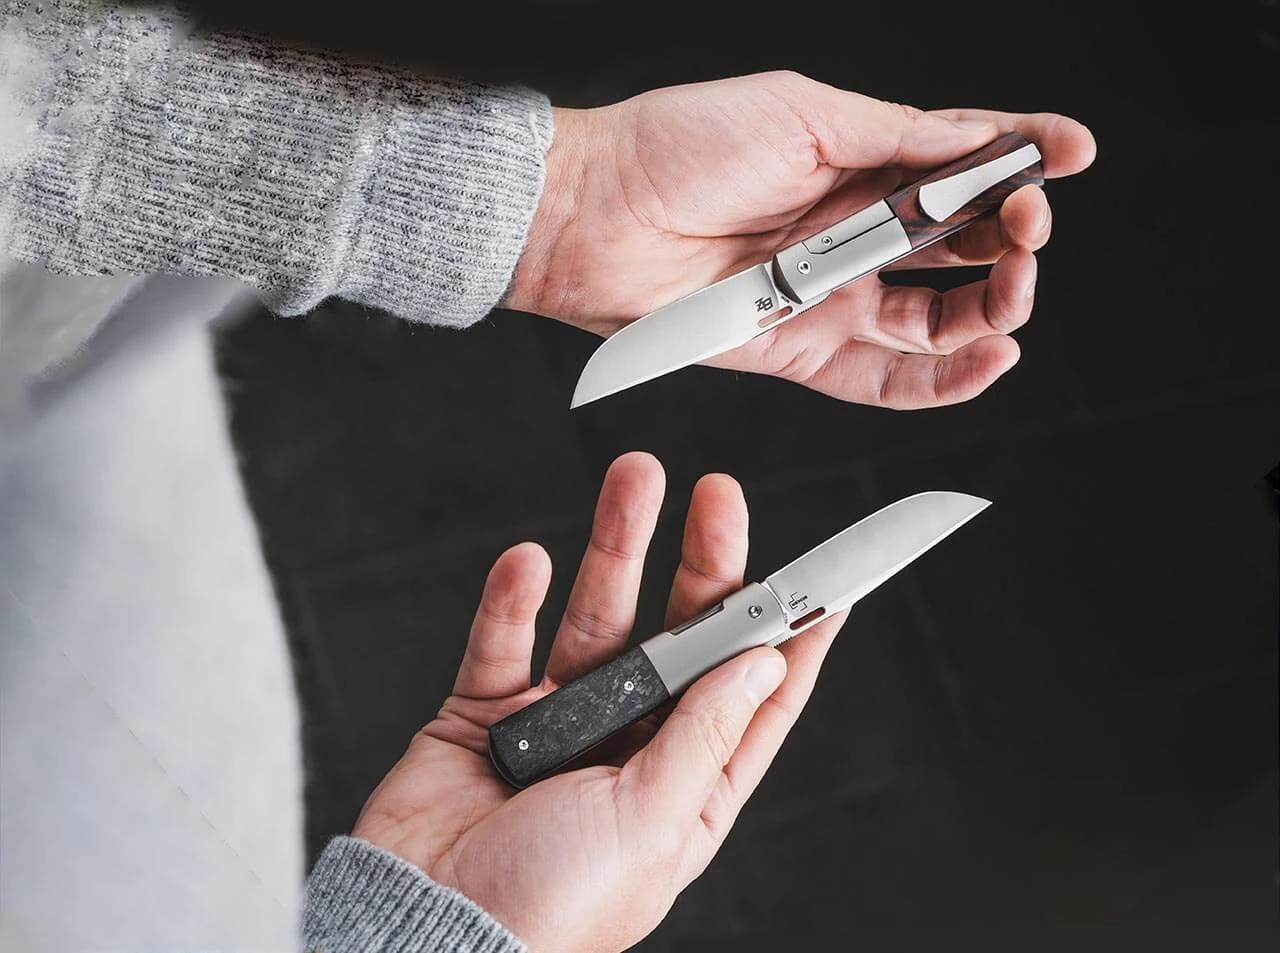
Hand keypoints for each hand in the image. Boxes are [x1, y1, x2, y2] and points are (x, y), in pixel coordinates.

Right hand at [352, 452, 845, 952]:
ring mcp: (560, 724)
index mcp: (686, 785)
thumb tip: (765, 662)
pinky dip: (513, 599)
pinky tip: (527, 561)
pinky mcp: (490, 712)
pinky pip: (504, 640)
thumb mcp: (652, 820)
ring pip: (597, 618)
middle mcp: (631, 746)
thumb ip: (704, 733)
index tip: (828, 577)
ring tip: (633, 480)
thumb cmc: (548, 908)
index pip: (757, 697)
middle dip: (702, 564)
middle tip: (718, 497)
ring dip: (613, 548)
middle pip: (681, 636)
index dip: (793, 635)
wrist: (422, 930)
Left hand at [507, 71, 1095, 408]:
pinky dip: (945, 378)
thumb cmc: (678, 147)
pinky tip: (991, 357)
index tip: (1073, 153)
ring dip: (993, 306)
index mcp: (856, 160)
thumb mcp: (801, 114)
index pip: (961, 163)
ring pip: (938, 317)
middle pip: (963, 244)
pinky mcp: (803, 353)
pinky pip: (887, 379)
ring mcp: (830, 295)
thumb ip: (897, 135)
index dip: (1022, 158)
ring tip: (1017, 289)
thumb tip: (982, 137)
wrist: (592, 215)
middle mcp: (851, 232)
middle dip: (1014, 235)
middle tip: (1032, 225)